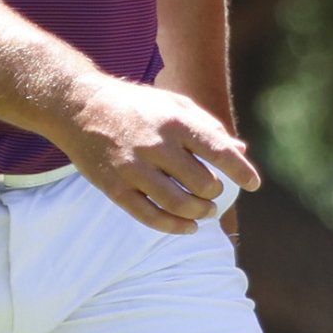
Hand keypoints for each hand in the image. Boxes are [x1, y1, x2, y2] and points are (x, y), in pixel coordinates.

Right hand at [57, 74, 260, 233]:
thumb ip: (208, 127)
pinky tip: (189, 227)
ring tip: (206, 211)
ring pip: (179, 205)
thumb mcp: (174, 104)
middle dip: (216, 193)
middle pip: (202, 184)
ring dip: (200, 213)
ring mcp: (134, 168)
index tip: (254, 185)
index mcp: (176, 122)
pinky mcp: (115, 188)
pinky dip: (175, 227)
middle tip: (216, 194)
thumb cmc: (136, 106)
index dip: (241, 172)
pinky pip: (150, 217)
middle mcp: (156, 145)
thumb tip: (240, 151)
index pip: (219, 151)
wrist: (79, 106)